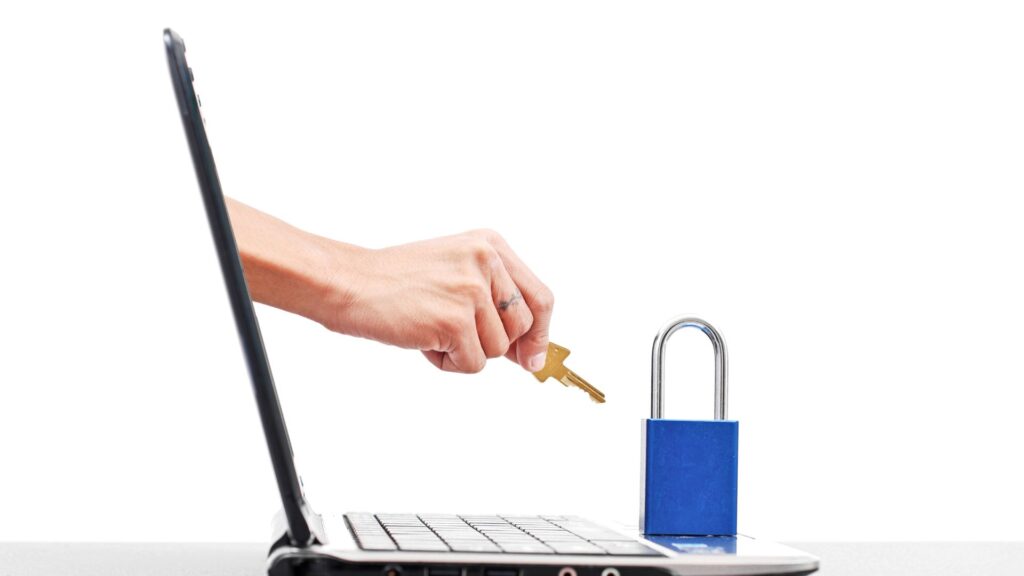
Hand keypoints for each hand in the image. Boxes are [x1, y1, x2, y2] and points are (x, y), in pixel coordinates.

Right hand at [320, 229, 553, 373]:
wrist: (348, 283)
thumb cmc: (396, 282)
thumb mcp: (455, 273)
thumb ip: (494, 301)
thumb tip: (532, 353)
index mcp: (490, 245)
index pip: (540, 297)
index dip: (542, 334)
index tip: (534, 359)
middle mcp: (486, 261)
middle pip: (522, 328)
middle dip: (494, 343)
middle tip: (456, 336)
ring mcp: (471, 290)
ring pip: (497, 350)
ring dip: (464, 351)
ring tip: (430, 327)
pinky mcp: (455, 320)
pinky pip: (472, 364)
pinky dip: (446, 363)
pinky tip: (421, 339)